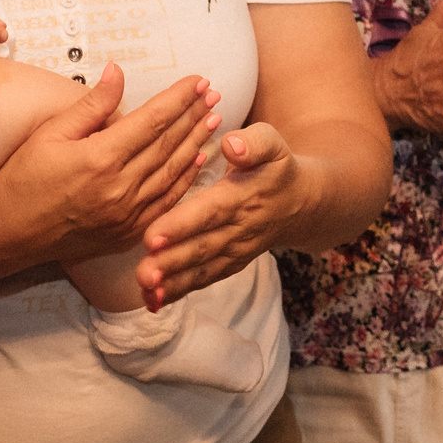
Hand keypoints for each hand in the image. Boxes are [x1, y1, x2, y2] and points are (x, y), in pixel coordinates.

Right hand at [0, 64, 222, 263]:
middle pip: (169, 143)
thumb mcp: (51, 133)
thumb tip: (118, 71)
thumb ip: (91, 104)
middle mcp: (121, 187)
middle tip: (214, 93)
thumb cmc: (23, 178)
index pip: (153, 119)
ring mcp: (127, 214)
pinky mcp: (128, 232)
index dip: (179, 98)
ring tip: (214, 119)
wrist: (7, 233)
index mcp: (101, 158)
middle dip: (195, 115)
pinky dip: (186, 179)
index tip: (198, 80)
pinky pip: (167, 201)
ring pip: (173, 172)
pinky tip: (198, 160)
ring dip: (197, 143)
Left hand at [137, 122, 316, 308]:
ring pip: (201, 269)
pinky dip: (179, 292)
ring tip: (146, 290)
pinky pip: (204, 279)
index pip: (210, 212)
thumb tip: (231, 144)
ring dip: (173, 283)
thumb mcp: (273, 144)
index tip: (154, 237)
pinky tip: (153, 300)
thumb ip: (254, 142)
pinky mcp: (229, 264)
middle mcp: (237, 228)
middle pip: (201, 247)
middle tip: (143, 273)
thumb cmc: (276, 167)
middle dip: (171, 263)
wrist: (299, 203)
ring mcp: (234, 250)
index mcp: (241, 196)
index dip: (182, 225)